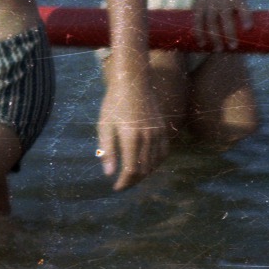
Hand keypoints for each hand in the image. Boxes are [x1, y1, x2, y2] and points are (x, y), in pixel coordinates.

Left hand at [96, 69, 164, 189]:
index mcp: (131, 137)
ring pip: (155, 163)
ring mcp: (158, 134)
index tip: (116, 187)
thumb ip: (108, 150)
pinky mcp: (163, 129)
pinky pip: (163, 153)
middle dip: (133, 181)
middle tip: (122, 185)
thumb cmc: (114, 102)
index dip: (124, 183)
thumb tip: (109, 173)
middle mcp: (148, 138)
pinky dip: (156, 163)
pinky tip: (147, 165)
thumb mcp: (105, 125)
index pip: (132, 170)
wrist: (133, 81)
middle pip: (144, 170)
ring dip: (144, 174)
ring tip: (132, 177)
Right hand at [191, 0, 251, 51]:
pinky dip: (199, 33)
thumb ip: (242, 19)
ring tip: (219, 50)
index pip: (242, 6)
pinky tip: (202, 44)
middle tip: (233, 47)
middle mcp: (222, 0)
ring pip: (211, 21)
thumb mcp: (236, 4)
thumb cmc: (227, 3)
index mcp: (235, 0)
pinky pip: (198, 21)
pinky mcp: (198, 7)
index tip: (248, 28)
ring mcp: (209, 3)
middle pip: (226, 16)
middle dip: (229, 32)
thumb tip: (254, 44)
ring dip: (214, 36)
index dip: (245, 16)